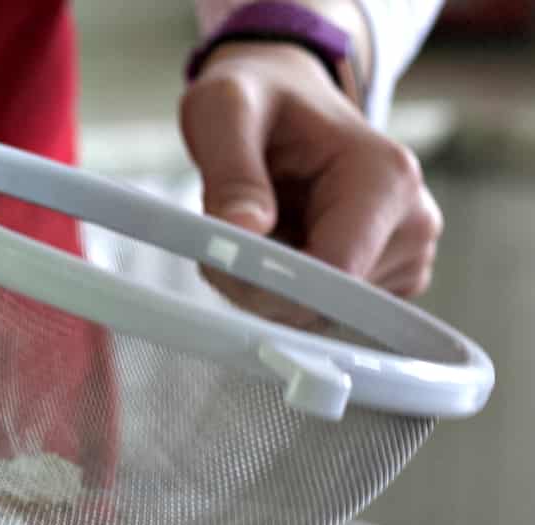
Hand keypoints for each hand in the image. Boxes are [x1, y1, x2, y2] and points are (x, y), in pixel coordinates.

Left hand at [179, 42, 442, 325]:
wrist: (287, 100)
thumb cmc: (260, 100)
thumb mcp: (225, 110)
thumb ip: (231, 168)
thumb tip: (243, 231)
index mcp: (387, 178)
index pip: (334, 273)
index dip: (268, 283)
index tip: (219, 263)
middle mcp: (412, 223)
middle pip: (325, 304)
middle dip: (260, 288)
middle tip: (222, 245)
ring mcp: (407, 257)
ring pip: (319, 317)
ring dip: (269, 293)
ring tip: (256, 236)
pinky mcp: (388, 281)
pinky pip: (324, 316)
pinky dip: (286, 297)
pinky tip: (279, 252)